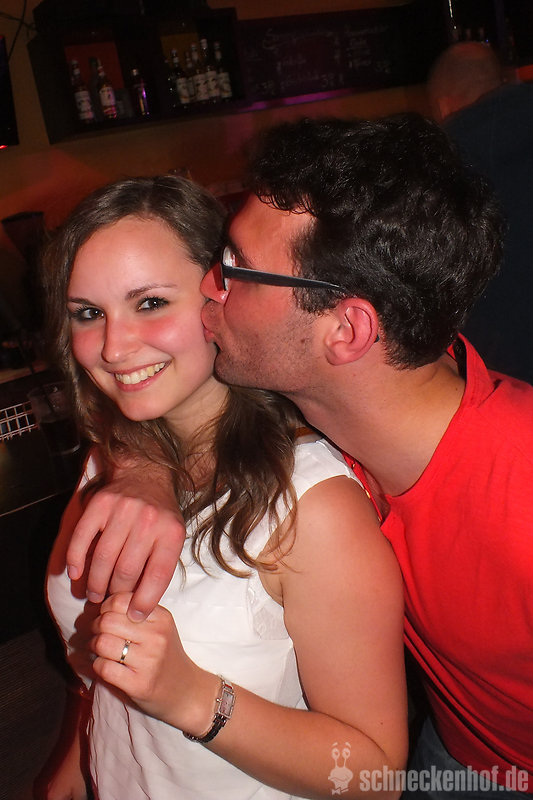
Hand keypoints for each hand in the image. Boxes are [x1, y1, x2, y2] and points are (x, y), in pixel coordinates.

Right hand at [66, 462, 185, 620]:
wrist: (146, 475)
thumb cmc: (160, 516)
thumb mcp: (172, 537)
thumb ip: (160, 568)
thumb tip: (140, 609)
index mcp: (171, 532)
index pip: (157, 576)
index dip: (144, 601)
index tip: (135, 616)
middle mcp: (148, 520)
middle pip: (127, 571)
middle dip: (116, 594)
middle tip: (108, 602)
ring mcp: (124, 510)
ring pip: (104, 558)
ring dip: (95, 583)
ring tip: (93, 594)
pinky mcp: (100, 503)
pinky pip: (82, 537)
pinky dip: (76, 558)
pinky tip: (75, 573)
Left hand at [91, 593, 215, 733]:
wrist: (186, 691)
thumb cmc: (166, 656)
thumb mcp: (160, 627)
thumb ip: (136, 613)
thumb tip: (100, 606)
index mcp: (161, 618)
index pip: (121, 600)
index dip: (106, 607)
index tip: (107, 616)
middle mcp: (157, 637)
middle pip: (107, 621)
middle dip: (96, 627)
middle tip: (99, 634)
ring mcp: (148, 661)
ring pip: (102, 643)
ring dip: (94, 647)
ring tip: (102, 650)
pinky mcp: (138, 684)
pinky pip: (103, 667)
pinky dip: (97, 666)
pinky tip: (106, 666)